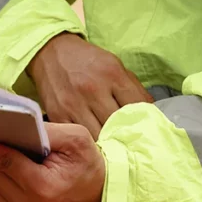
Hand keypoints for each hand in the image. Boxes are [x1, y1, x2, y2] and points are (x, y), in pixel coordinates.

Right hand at [28, 33, 152, 139]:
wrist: (51, 53)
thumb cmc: (87, 61)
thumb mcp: (114, 65)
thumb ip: (132, 88)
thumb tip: (150, 113)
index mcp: (112, 74)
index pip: (137, 106)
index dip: (143, 121)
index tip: (144, 130)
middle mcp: (93, 89)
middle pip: (117, 125)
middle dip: (124, 135)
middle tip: (129, 144)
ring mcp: (73, 103)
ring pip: (97, 136)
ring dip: (106, 143)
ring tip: (111, 148)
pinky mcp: (57, 114)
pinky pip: (77, 135)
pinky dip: (86, 142)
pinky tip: (92, 143)